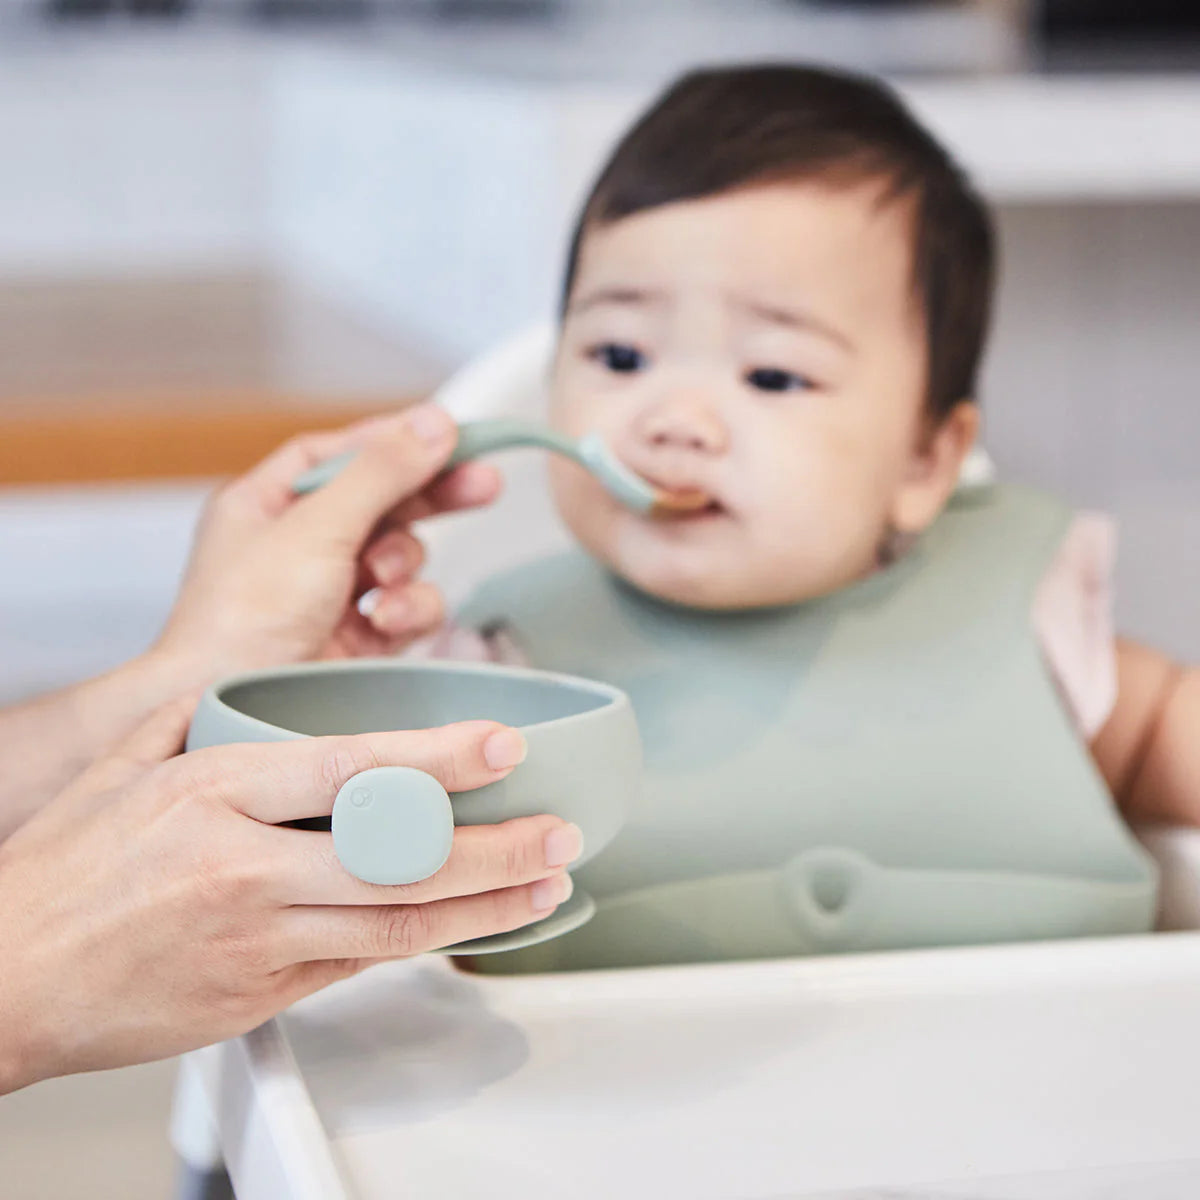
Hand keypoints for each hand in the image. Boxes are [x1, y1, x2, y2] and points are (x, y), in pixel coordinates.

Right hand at [0, 701, 580, 1093]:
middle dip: (495, 846)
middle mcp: (243, 863)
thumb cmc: (63, 868)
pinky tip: (476, 926)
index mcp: (214, 789)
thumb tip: (257, 679)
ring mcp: (257, 935)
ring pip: (396, 921)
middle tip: (561, 831)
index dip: (437, 758)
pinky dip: (428, 943)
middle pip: (395, 856)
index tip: (502, 743)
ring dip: (485, 904)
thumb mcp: (126, 768)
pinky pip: (361, 962)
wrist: (7, 976)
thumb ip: (198, 715)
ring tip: (548, 882)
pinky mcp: (261, 993)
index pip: (349, 768)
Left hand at [155, 404, 500, 679]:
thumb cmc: (241, 623)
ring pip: (402, 557)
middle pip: (383, 501)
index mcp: (267, 506)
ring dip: (405, 566)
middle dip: (431, 497)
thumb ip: (380, 473)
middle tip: (484, 485)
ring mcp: (329, 594)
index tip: (446, 433)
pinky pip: (407, 608)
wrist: (228, 713)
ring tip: (385, 583)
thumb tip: (433, 424)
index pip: (340, 455)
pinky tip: (386, 622)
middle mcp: (297, 545)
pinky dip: (407, 611)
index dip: (391, 440)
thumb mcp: (315, 528)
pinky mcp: (357, 639)